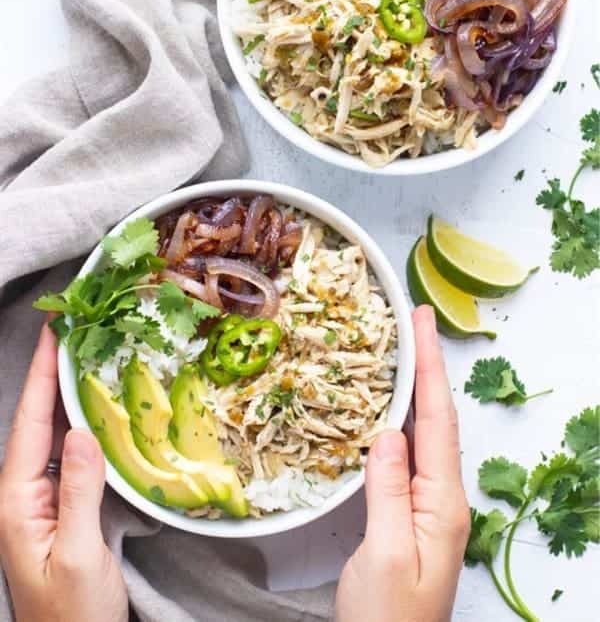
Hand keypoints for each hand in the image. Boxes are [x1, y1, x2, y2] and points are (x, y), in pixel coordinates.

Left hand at [0, 322, 127, 621]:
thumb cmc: (74, 616)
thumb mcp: (78, 555)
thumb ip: (78, 492)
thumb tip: (81, 432)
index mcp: (16, 502)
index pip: (30, 424)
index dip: (43, 376)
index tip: (55, 334)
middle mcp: (23, 496)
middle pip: (37, 423)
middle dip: (53, 376)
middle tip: (76, 332)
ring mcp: (40, 504)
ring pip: (53, 437)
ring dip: (68, 397)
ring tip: (87, 358)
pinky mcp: (61, 512)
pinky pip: (69, 458)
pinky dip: (82, 426)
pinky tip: (98, 412)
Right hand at [336, 305, 470, 621]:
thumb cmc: (387, 619)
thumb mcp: (386, 553)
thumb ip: (388, 491)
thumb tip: (386, 434)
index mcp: (442, 503)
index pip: (435, 420)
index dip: (428, 366)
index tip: (421, 322)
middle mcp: (441, 498)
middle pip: (435, 418)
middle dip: (426, 366)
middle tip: (414, 320)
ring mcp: (428, 506)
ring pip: (422, 433)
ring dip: (415, 387)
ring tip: (403, 349)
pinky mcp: (409, 514)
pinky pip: (407, 454)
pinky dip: (399, 419)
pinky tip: (387, 408)